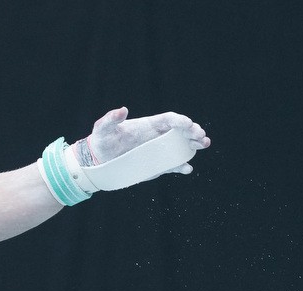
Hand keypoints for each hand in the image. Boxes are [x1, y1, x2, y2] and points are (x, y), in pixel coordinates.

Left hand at [85, 107, 210, 173]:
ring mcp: (159, 150)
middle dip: (193, 131)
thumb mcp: (103, 128)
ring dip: (194, 145)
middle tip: (201, 135)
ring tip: (204, 144)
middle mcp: (157, 136)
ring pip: (181, 146)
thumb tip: (122, 110)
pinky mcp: (157, 164)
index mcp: (148, 125)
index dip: (180, 120)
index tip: (188, 124)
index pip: (169, 119)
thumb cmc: (102, 141)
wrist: (99, 160)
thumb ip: (111, 119)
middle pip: (181, 131)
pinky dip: (182, 166)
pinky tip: (187, 168)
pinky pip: (173, 164)